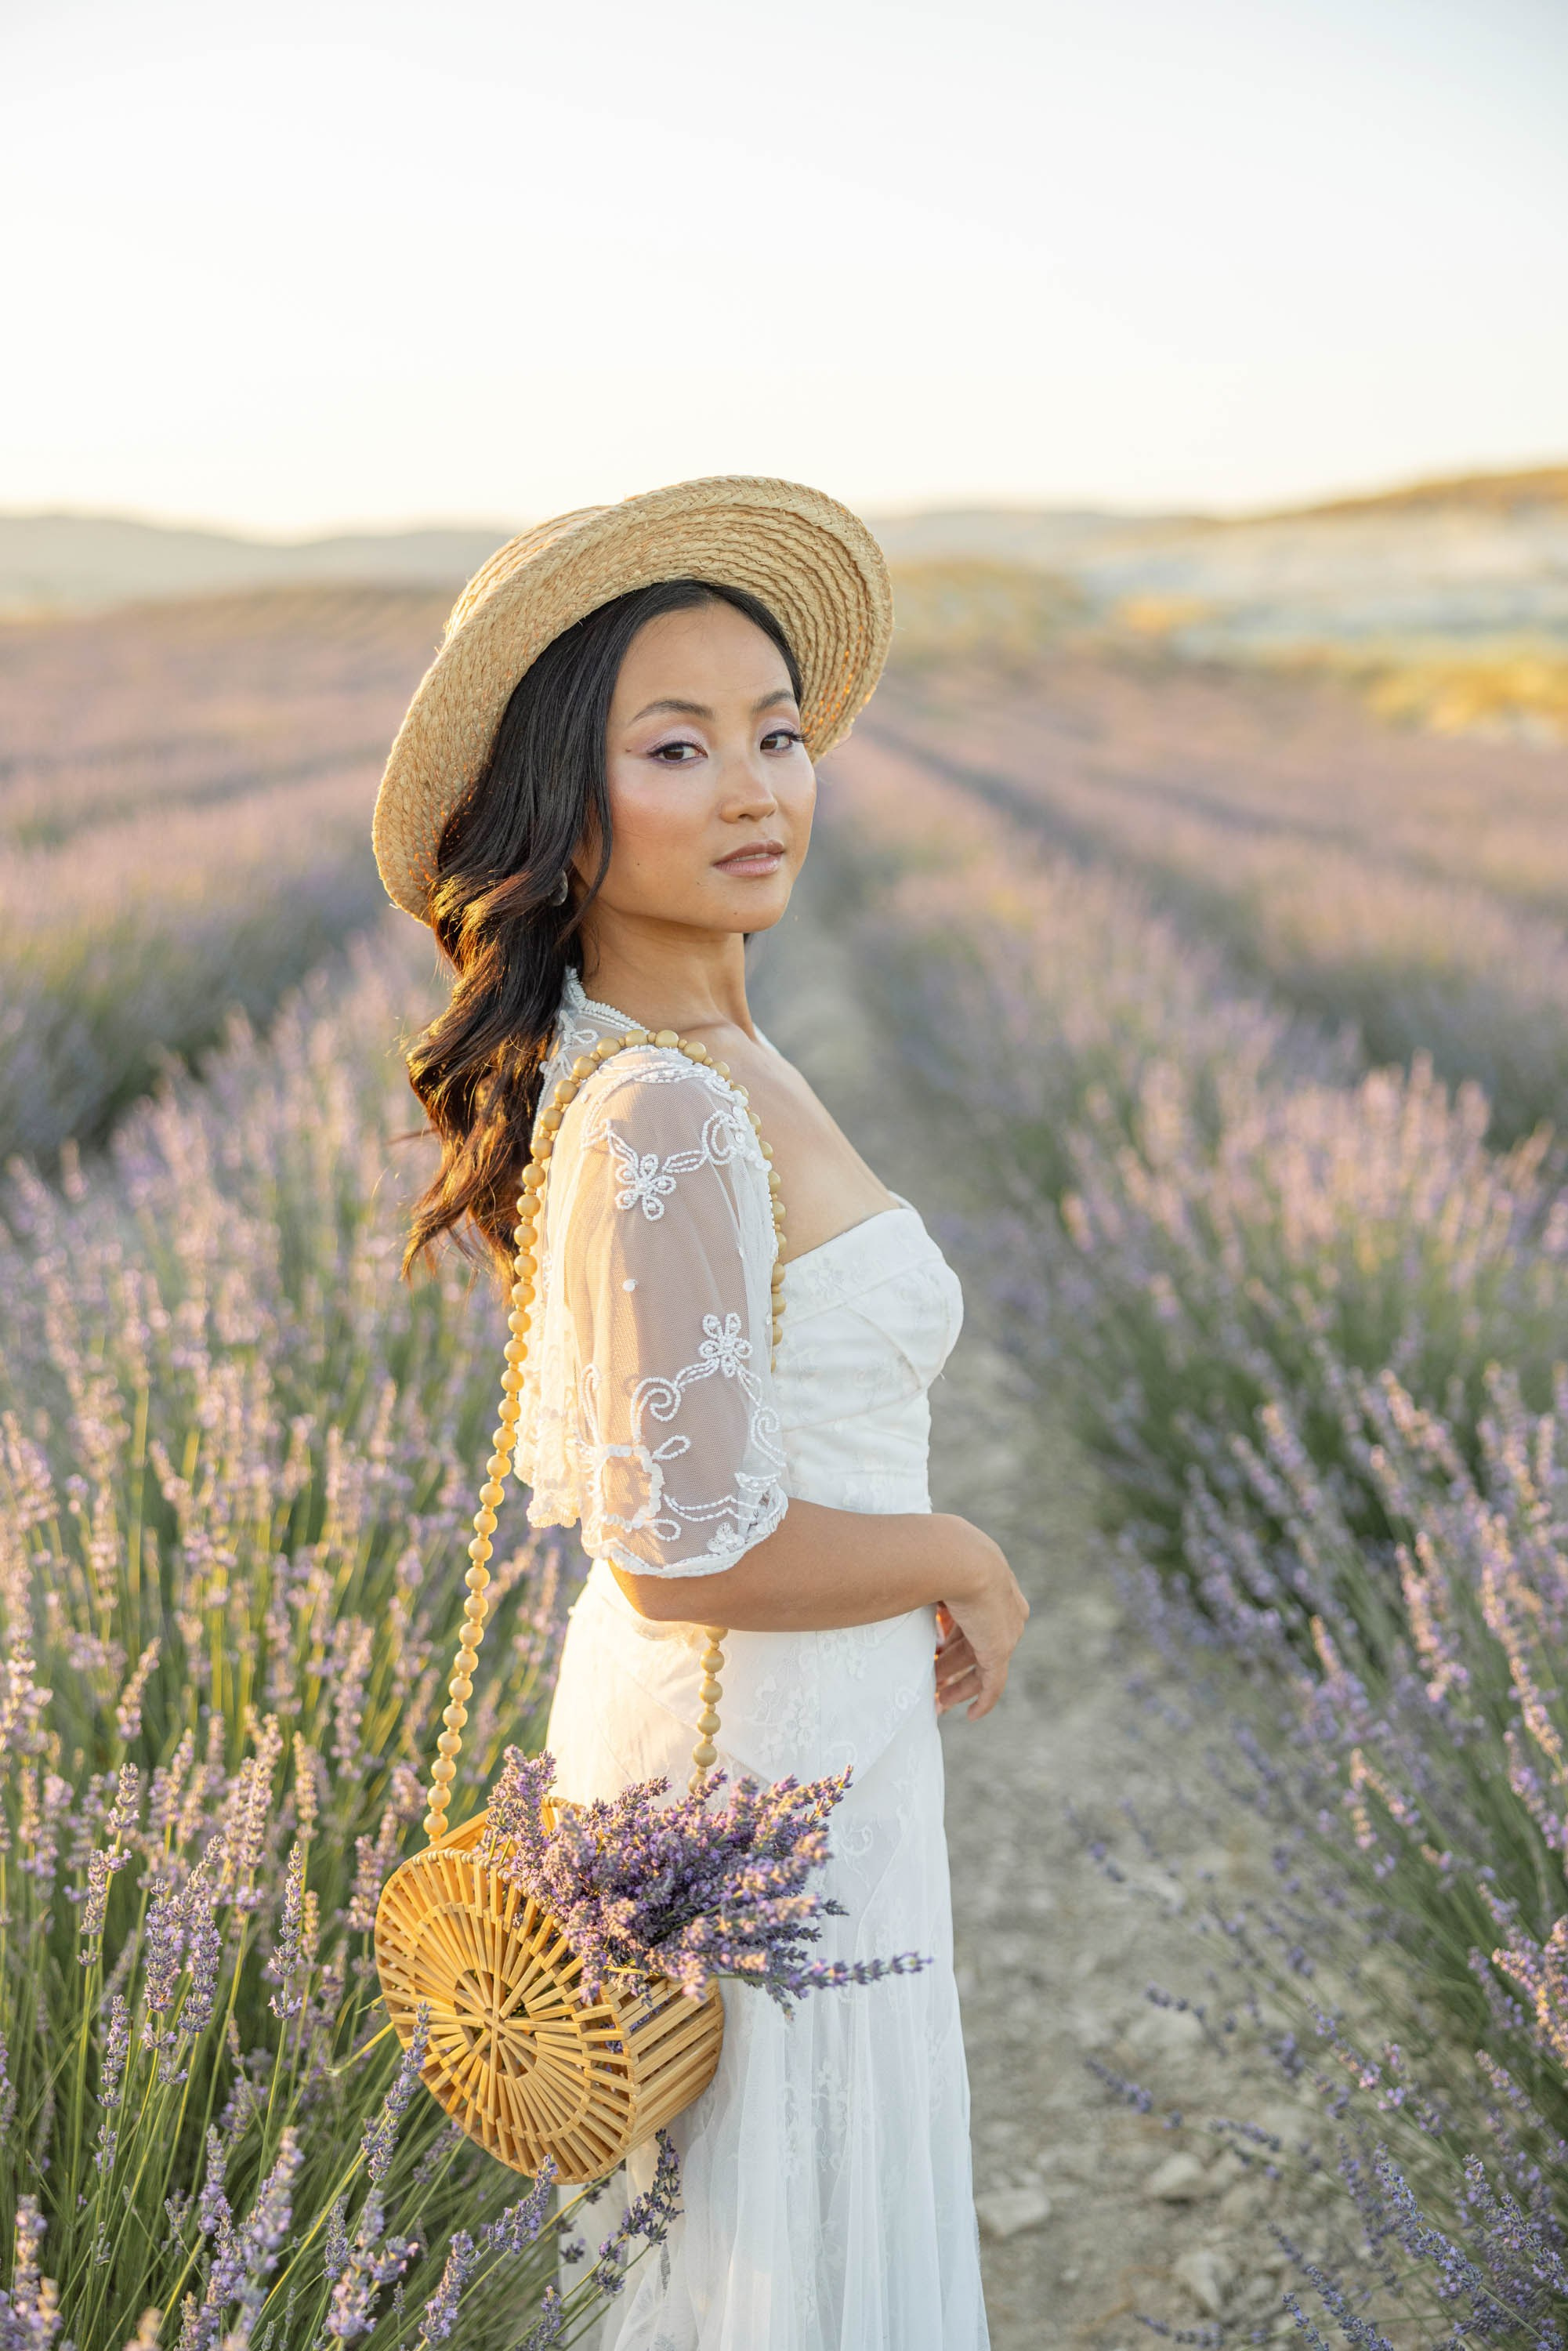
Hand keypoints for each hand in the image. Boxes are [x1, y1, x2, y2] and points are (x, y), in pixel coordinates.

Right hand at [933, 1524, 1028, 1719]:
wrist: (956, 1557)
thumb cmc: (931, 1551)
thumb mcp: (925, 1565)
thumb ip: (917, 1579)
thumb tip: (889, 1584)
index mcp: (988, 1581)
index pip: (970, 1616)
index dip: (950, 1635)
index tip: (932, 1649)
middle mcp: (1003, 1607)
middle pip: (975, 1642)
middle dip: (951, 1663)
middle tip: (930, 1680)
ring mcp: (1004, 1629)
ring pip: (979, 1665)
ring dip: (957, 1683)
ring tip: (935, 1699)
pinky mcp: (999, 1650)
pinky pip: (993, 1684)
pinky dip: (983, 1701)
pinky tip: (970, 1716)